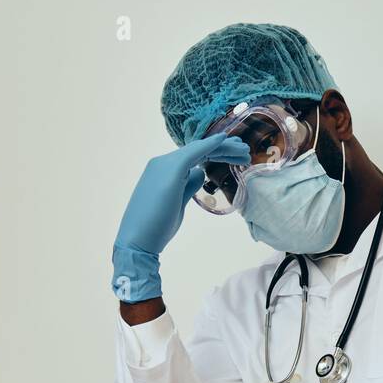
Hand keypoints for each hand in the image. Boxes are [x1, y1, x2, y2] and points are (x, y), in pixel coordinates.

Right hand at [111, 134, 249, 301]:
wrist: (136, 242)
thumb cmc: (155, 229)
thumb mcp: (177, 203)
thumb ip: (187, 187)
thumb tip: (199, 173)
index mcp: (161, 171)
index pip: (193, 158)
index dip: (214, 154)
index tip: (235, 156)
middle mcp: (161, 163)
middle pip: (197, 151)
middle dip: (223, 149)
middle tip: (245, 150)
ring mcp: (164, 165)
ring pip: (198, 150)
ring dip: (223, 148)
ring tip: (245, 150)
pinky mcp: (170, 170)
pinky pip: (193, 153)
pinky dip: (210, 145)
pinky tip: (225, 140)